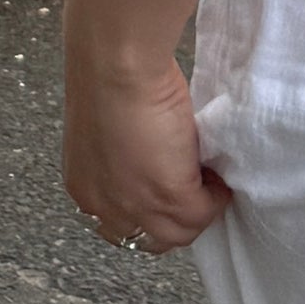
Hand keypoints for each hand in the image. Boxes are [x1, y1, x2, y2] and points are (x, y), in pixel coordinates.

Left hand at [63, 35, 230, 255]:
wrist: (115, 64)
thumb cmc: (107, 75)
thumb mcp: (107, 132)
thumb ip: (126, 159)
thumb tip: (157, 161)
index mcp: (86, 189)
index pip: (122, 227)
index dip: (151, 215)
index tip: (171, 194)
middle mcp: (106, 207)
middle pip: (152, 239)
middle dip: (177, 220)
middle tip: (197, 192)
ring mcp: (138, 206)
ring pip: (179, 234)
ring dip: (200, 210)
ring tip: (210, 181)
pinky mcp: (170, 194)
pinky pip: (204, 212)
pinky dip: (217, 196)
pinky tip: (218, 174)